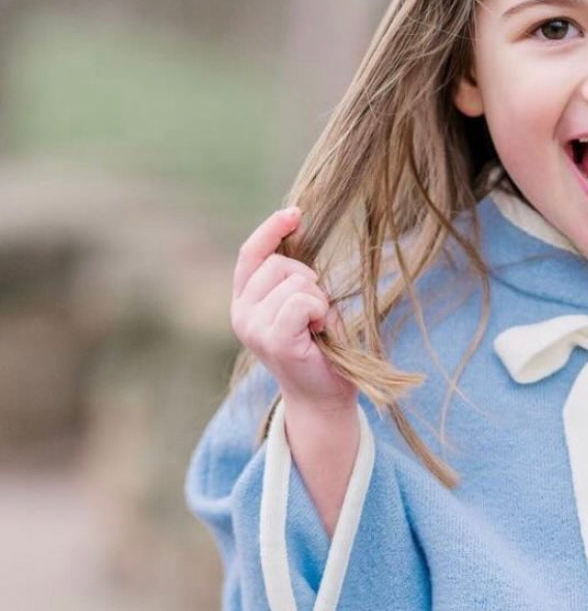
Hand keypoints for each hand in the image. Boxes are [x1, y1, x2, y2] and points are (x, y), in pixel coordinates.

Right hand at [230, 208, 355, 411]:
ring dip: (318, 299)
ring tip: (317, 325)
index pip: (250, 254)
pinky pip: (301, 301)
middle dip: (308, 280)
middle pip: (278, 264)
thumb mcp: (302, 305)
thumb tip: (296, 225)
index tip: (296, 215)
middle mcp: (241, 313)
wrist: (324, 395)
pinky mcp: (272, 339)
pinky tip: (320, 330)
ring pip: (293, 281)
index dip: (271, 229)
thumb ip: (292, 276)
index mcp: (244, 301)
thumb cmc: (319, 349)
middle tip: (317, 312)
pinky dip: (319, 310)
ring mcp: (253, 327)